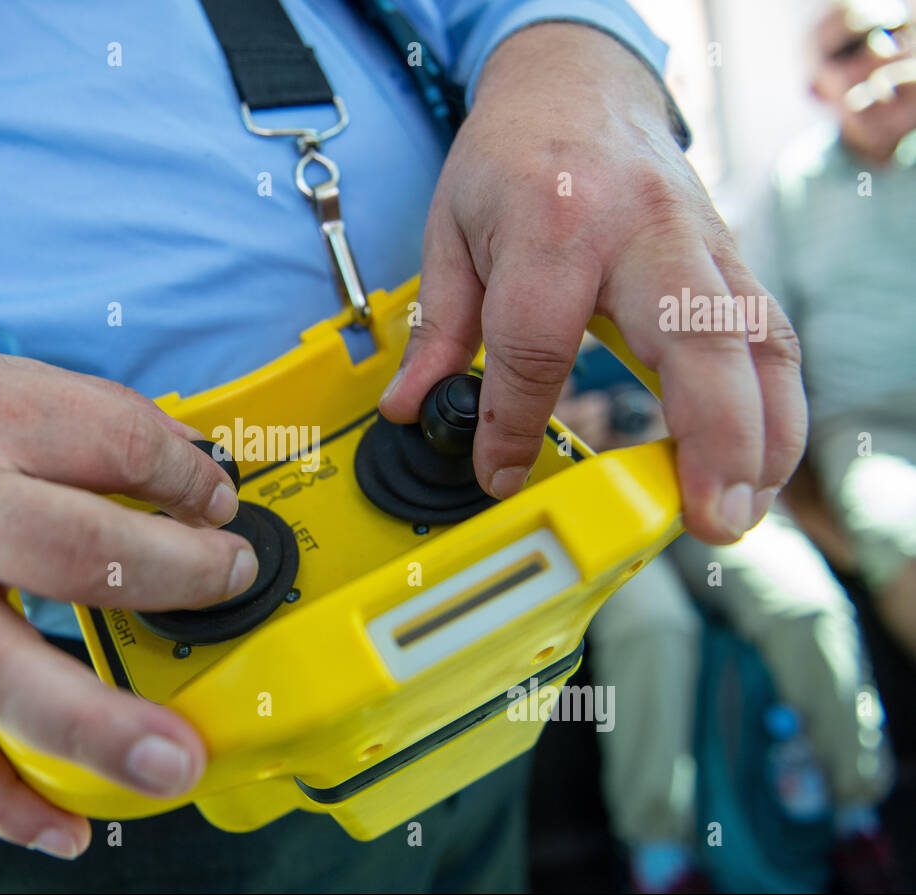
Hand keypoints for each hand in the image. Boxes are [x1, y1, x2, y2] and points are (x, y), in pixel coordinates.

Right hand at [0, 343, 257, 857]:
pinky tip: (66, 829)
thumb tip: (199, 474)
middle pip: (70, 552)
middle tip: (232, 583)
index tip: (221, 503)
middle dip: (170, 575)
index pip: (115, 444)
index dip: (187, 475)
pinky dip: (3, 796)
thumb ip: (96, 423)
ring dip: (94, 723)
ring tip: (168, 761)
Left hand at [380, 23, 805, 543]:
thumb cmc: (512, 155)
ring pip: (754, 340)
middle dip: (710, 437)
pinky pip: (767, 333)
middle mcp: (642, 228)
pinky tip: (760, 460)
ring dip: (761, 435)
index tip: (500, 475)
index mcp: (556, 219)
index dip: (517, 424)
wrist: (574, 86)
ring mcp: (699, 240)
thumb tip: (413, 406)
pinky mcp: (727, 256)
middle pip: (692, 338)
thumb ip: (438, 327)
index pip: (539, 343)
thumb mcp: (451, 232)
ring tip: (739, 509)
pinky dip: (774, 404)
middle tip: (705, 516)